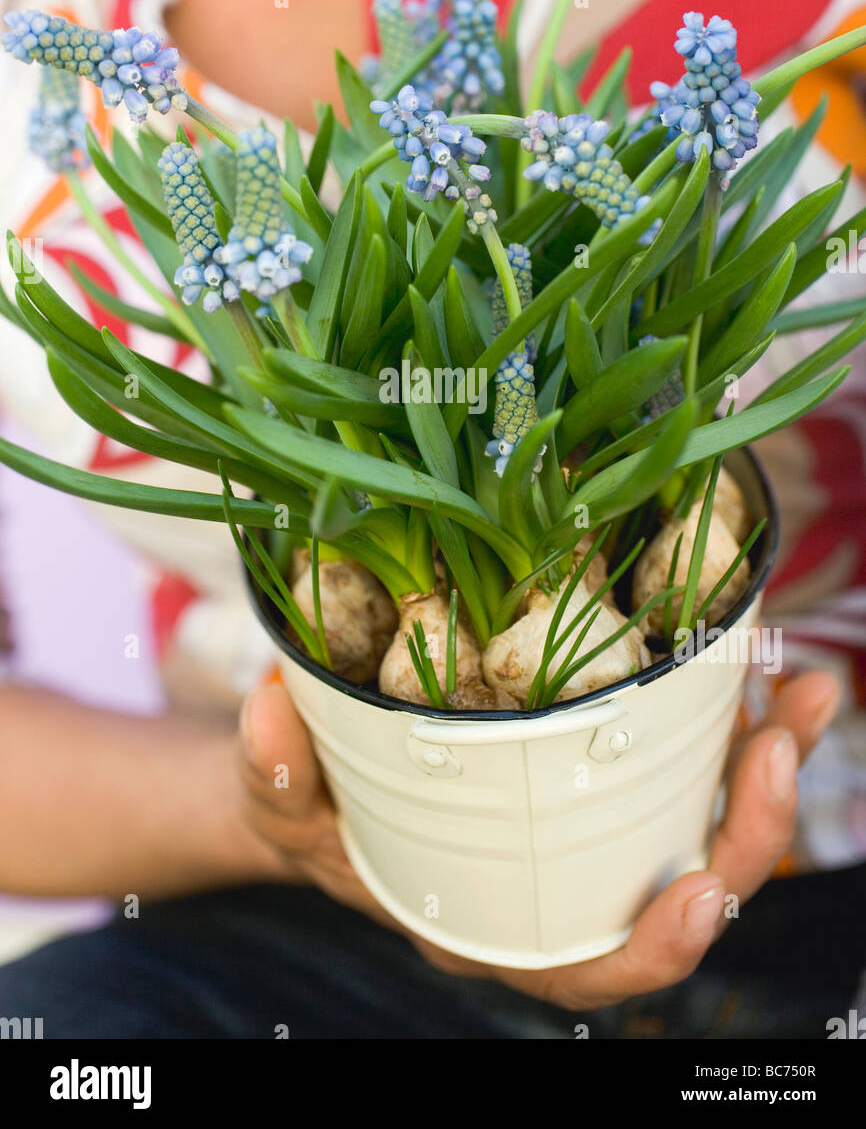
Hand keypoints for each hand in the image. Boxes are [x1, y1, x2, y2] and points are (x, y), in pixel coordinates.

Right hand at [238, 670, 838, 1007]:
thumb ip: (275, 772)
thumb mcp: (282, 799)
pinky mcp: (611, 767)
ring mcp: (599, 828)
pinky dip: (730, 713)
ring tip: (802, 687)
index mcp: (499, 924)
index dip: (654, 948)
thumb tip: (271, 708)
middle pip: (685, 890)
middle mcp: (566, 887)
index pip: (589, 968)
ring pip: (709, 819)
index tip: (698, 890)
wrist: (336, 779)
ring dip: (769, 760)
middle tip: (774, 742)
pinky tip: (751, 654)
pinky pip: (690, 756)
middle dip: (749, 830)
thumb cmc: (316, 810)